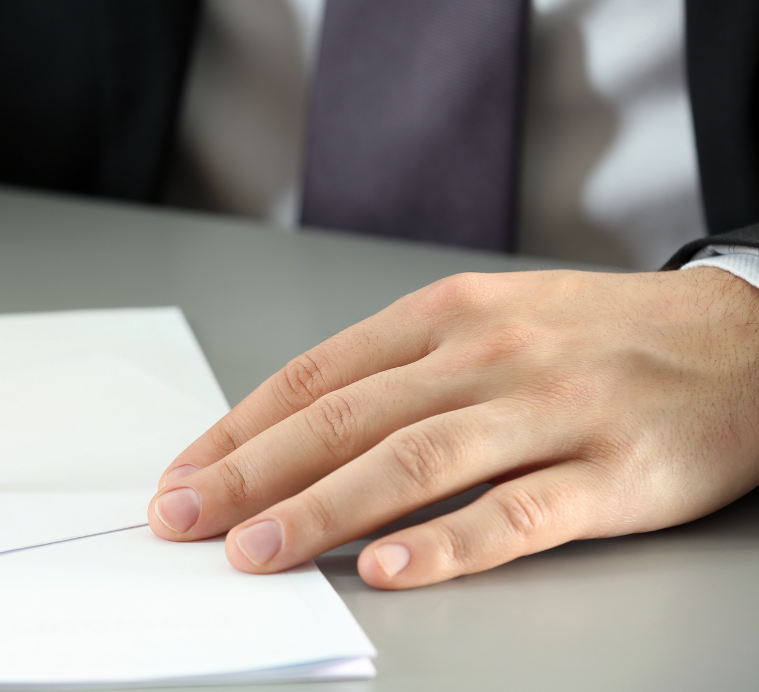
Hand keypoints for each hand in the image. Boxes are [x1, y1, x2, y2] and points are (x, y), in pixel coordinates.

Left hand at [147, 267, 758, 587]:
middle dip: (251, 473)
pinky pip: (515, 516)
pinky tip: (387, 569)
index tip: (185, 475)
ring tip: (257, 550)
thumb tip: (293, 437)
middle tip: (183, 518)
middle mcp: (486, 355)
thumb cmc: (596, 337)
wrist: (742, 339)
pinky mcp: (610, 473)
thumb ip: (397, 376)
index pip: (316, 377)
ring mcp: (548, 412)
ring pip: (414, 464)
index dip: (239, 430)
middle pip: (346, 420)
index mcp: (445, 316)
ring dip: (323, 509)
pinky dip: (445, 546)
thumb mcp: (487, 325)